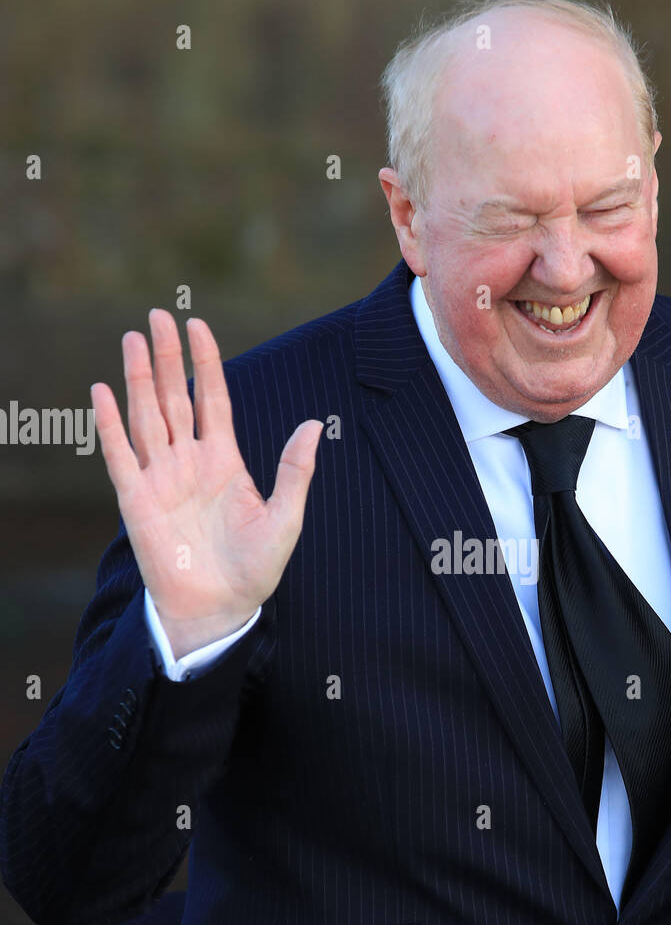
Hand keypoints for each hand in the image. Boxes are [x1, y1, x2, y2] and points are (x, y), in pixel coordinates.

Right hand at [91, 309, 322, 657]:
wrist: (222, 609)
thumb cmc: (256, 569)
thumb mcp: (286, 517)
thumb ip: (295, 471)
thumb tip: (315, 426)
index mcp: (224, 460)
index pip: (213, 399)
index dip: (206, 362)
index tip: (198, 325)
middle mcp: (189, 462)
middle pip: (174, 398)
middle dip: (167, 358)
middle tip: (158, 315)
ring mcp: (161, 478)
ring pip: (146, 416)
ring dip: (139, 378)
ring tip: (134, 338)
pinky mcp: (136, 501)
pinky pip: (119, 455)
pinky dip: (109, 424)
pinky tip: (101, 392)